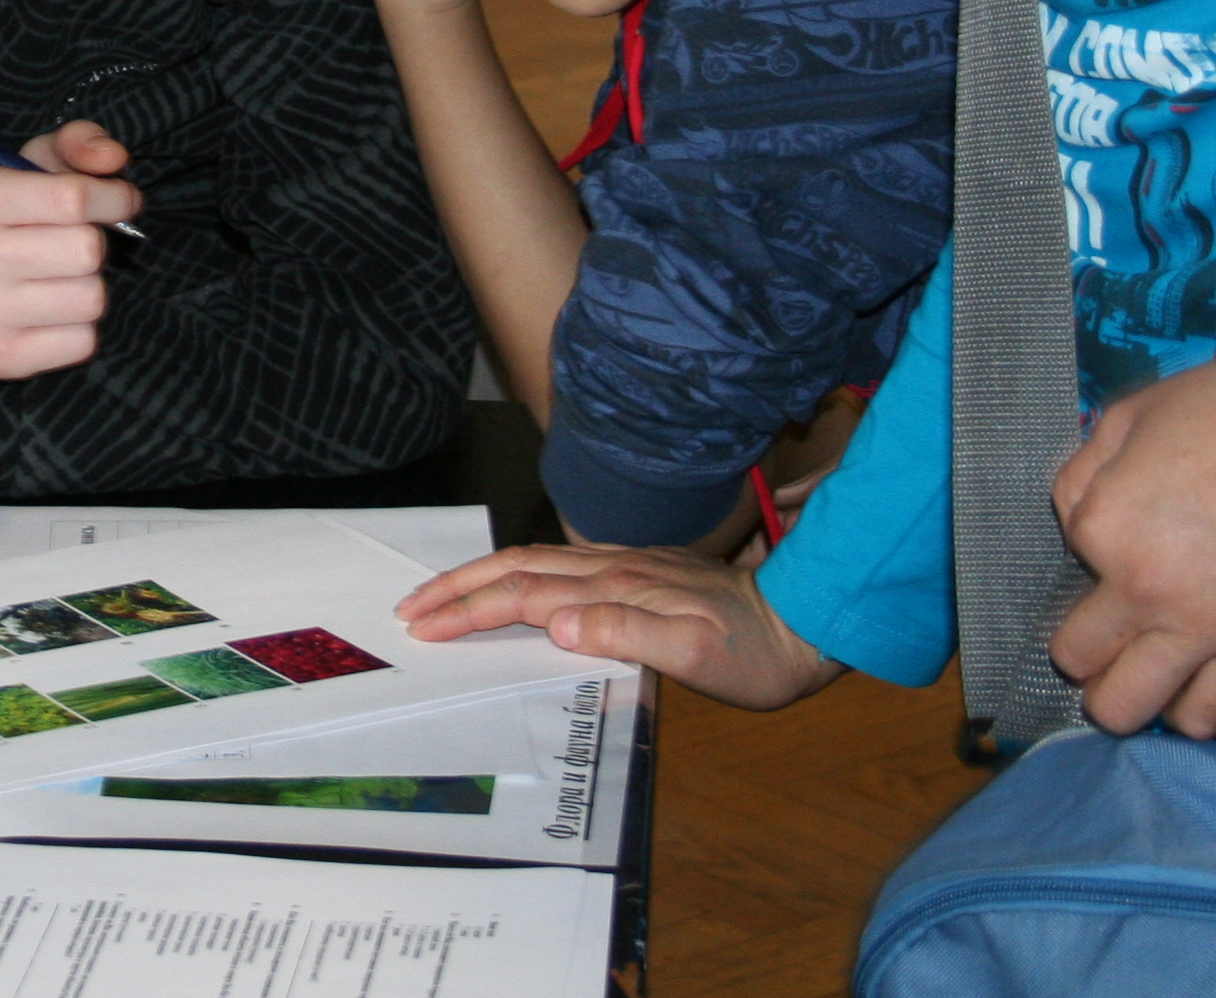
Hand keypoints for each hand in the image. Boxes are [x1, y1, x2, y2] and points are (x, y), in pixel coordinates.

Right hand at [0, 122, 135, 377]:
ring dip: (88, 287)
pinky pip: (83, 342)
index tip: (118, 200)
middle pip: (87, 251)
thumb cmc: (2, 220)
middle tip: (69, 244)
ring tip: (57, 279)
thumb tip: (114, 160)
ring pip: (92, 299)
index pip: (73, 197)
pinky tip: (49, 314)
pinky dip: (79, 328)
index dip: (114, 197)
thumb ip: (78, 144)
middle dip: (92, 244)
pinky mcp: (0, 358)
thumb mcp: (30, 166)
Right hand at [397, 542, 838, 709]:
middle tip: (410, 608)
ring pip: (535, 560)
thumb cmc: (754, 651)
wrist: (804, 622)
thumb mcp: (697, 655)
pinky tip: (514, 580)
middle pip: (516, 568)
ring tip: (444, 592)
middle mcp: (611, 568)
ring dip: (482, 575)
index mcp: (614, 588)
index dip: (470, 608)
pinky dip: (519, 572)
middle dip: (459, 586)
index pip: (523, 595)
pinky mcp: (638, 571)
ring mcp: (624, 565)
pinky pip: (559, 564)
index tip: (425, 625)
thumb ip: (626, 633)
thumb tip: (556, 622)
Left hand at [1050, 357, 1215, 735]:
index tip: (1130, 520)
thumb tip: (1077, 516)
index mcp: (1102, 527)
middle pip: (1077, 659)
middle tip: (1105, 626)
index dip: (1095, 535)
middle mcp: (1141, 593)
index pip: (1069, 550)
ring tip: (1137, 672)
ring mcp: (1201, 634)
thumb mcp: (1132, 416)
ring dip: (1123, 696)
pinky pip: (1207, 717)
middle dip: (1082, 646)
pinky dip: (1187, 712)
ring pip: (1130, 709)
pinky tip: (1187, 689)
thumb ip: (1087, 472)